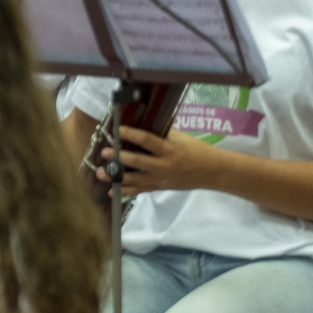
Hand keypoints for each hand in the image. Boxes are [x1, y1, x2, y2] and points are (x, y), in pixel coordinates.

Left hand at [97, 126, 221, 195]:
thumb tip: (141, 121)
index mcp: (170, 150)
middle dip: (120, 158)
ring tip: (100, 173)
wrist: (212, 172)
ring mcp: (160, 179)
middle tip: (105, 152)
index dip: (132, 134)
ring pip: (135, 180)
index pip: (148, 141)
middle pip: (138, 162)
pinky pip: (140, 191)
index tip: (118, 129)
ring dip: (116, 177)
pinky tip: (112, 191)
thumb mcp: (181, 138)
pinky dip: (125, 191)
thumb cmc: (196, 150)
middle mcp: (164, 166)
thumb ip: (161, 132)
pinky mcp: (159, 188)